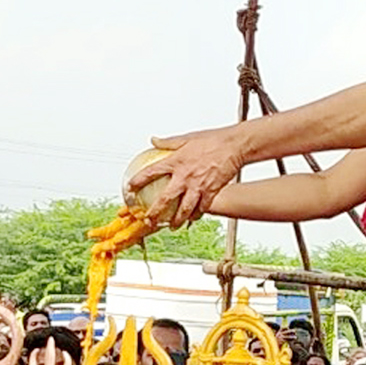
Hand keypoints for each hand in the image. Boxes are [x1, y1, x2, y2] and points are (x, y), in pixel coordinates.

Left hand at [127, 129, 244, 228]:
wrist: (235, 146)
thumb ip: (168, 142)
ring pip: (184, 209)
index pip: (151, 172)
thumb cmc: (212, 140)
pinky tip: (192, 219)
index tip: (130, 187)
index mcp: (176, 162)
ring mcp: (198, 186)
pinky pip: (202, 208)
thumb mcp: (186, 138)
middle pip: (165, 199)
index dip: (138, 180)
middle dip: (155, 212)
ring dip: (176, 220)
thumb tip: (154, 140)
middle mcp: (185, 176)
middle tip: (148, 220)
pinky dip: (196, 215)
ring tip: (171, 226)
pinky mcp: (211, 191)